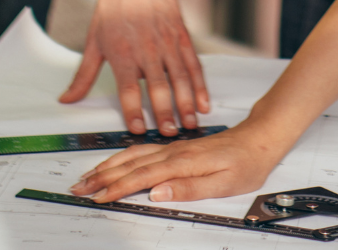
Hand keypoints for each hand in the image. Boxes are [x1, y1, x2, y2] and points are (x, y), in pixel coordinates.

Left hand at [60, 0, 210, 135]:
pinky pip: (194, 64)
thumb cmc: (113, 8)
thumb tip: (67, 99)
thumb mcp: (93, 41)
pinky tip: (203, 102)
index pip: (129, 88)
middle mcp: (147, 49)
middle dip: (165, 113)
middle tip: (170, 134)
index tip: (139, 129)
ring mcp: (167, 43)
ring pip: (180, 78)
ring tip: (189, 124)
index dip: (134, 111)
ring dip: (186, 103)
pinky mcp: (182, 36)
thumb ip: (83, 75)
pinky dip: (200, 85)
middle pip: (158, 87)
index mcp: (122, 53)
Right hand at [69, 120, 289, 202]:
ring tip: (87, 176)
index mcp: (183, 162)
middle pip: (130, 164)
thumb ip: (189, 189)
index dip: (118, 188)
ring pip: (132, 155)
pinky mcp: (176, 147)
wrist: (259, 138)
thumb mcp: (224, 183)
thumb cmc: (246, 163)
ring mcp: (173, 147)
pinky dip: (122, 157)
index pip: (143, 177)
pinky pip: (142, 150)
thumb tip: (158, 193)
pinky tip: (114, 161)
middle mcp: (174, 152)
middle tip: (79, 187)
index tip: (99, 198)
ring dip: (107, 166)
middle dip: (102, 176)